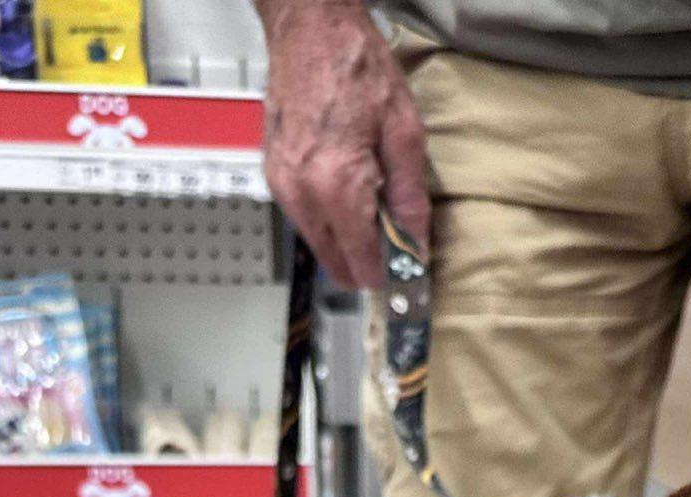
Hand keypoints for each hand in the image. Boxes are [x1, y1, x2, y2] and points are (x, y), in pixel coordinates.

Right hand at [259, 0, 429, 287]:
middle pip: (338, 266)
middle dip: (369, 262)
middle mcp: (302, 194)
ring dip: (349, 242)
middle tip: (396, 240)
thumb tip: (416, 243)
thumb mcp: (403, 131)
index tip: (409, 270)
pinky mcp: (274, 177)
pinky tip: (350, 192)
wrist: (309, 29)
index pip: (364, 264)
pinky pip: (306, 221)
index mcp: (337, 186)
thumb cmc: (353, 65)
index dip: (391, 273)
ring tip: (374, 206)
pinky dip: (331, 220)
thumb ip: (409, 197)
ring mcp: (283, 187)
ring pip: (321, 248)